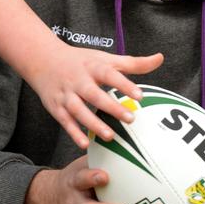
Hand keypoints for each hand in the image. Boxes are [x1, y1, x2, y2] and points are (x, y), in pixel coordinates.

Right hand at [30, 40, 163, 148]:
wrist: (44, 60)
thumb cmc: (83, 61)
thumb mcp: (106, 58)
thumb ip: (133, 63)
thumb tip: (160, 58)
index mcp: (93, 66)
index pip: (110, 75)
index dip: (124, 84)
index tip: (140, 96)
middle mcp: (79, 80)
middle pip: (94, 94)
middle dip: (111, 107)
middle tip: (130, 119)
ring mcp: (66, 94)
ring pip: (78, 110)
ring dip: (92, 123)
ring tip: (110, 136)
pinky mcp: (56, 108)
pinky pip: (65, 122)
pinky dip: (73, 133)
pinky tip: (85, 145)